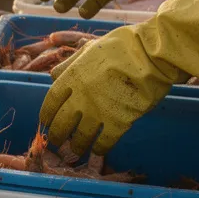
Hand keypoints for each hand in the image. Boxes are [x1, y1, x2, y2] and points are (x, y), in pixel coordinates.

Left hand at [38, 26, 173, 154]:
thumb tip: (54, 75)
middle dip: (57, 135)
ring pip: (80, 137)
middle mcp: (81, 97)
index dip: (46, 114)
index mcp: (72, 77)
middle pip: (61, 123)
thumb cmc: (123, 46)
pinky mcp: (120, 121)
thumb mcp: (90, 48)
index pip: (51, 102)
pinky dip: (100, 148)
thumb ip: (70, 63)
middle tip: (57, 141)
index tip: (46, 122)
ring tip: (76, 150)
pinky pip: (105, 141)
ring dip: (77, 146)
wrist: (153, 54)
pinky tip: (99, 150)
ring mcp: (99, 111)